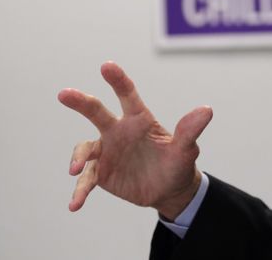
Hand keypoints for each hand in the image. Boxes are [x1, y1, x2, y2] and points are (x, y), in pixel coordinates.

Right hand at [58, 61, 212, 218]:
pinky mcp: (101, 173)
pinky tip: (75, 204)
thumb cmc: (177, 163)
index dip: (118, 80)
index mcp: (139, 120)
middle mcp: (118, 131)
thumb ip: (191, 130)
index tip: (107, 66)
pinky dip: (79, 191)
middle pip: (96, 112)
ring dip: (78, 158)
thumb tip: (207, 110)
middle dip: (81, 102)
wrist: (169, 190)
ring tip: (74, 170)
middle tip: (64, 94)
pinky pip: (86, 180)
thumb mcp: (186, 149)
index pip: (127, 95)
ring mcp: (107, 152)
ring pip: (85, 149)